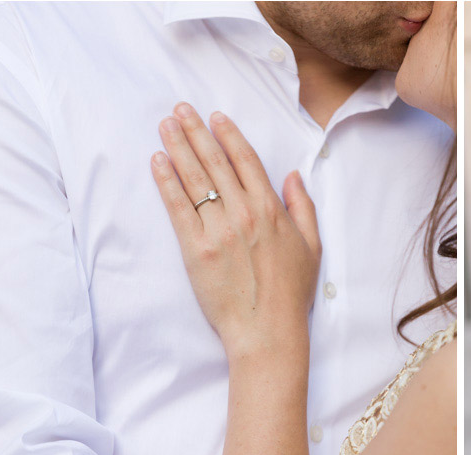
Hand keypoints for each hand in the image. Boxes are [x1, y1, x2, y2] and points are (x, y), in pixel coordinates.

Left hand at [151, 103, 320, 359]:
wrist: (266, 329)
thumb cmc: (291, 293)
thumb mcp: (312, 246)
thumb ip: (302, 207)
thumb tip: (293, 176)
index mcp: (272, 210)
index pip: (246, 161)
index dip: (228, 135)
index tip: (214, 117)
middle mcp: (244, 213)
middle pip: (215, 162)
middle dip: (195, 132)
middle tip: (180, 110)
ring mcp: (218, 229)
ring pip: (195, 178)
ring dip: (178, 147)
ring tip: (165, 125)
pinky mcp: (195, 248)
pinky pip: (178, 207)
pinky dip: (167, 181)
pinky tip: (158, 162)